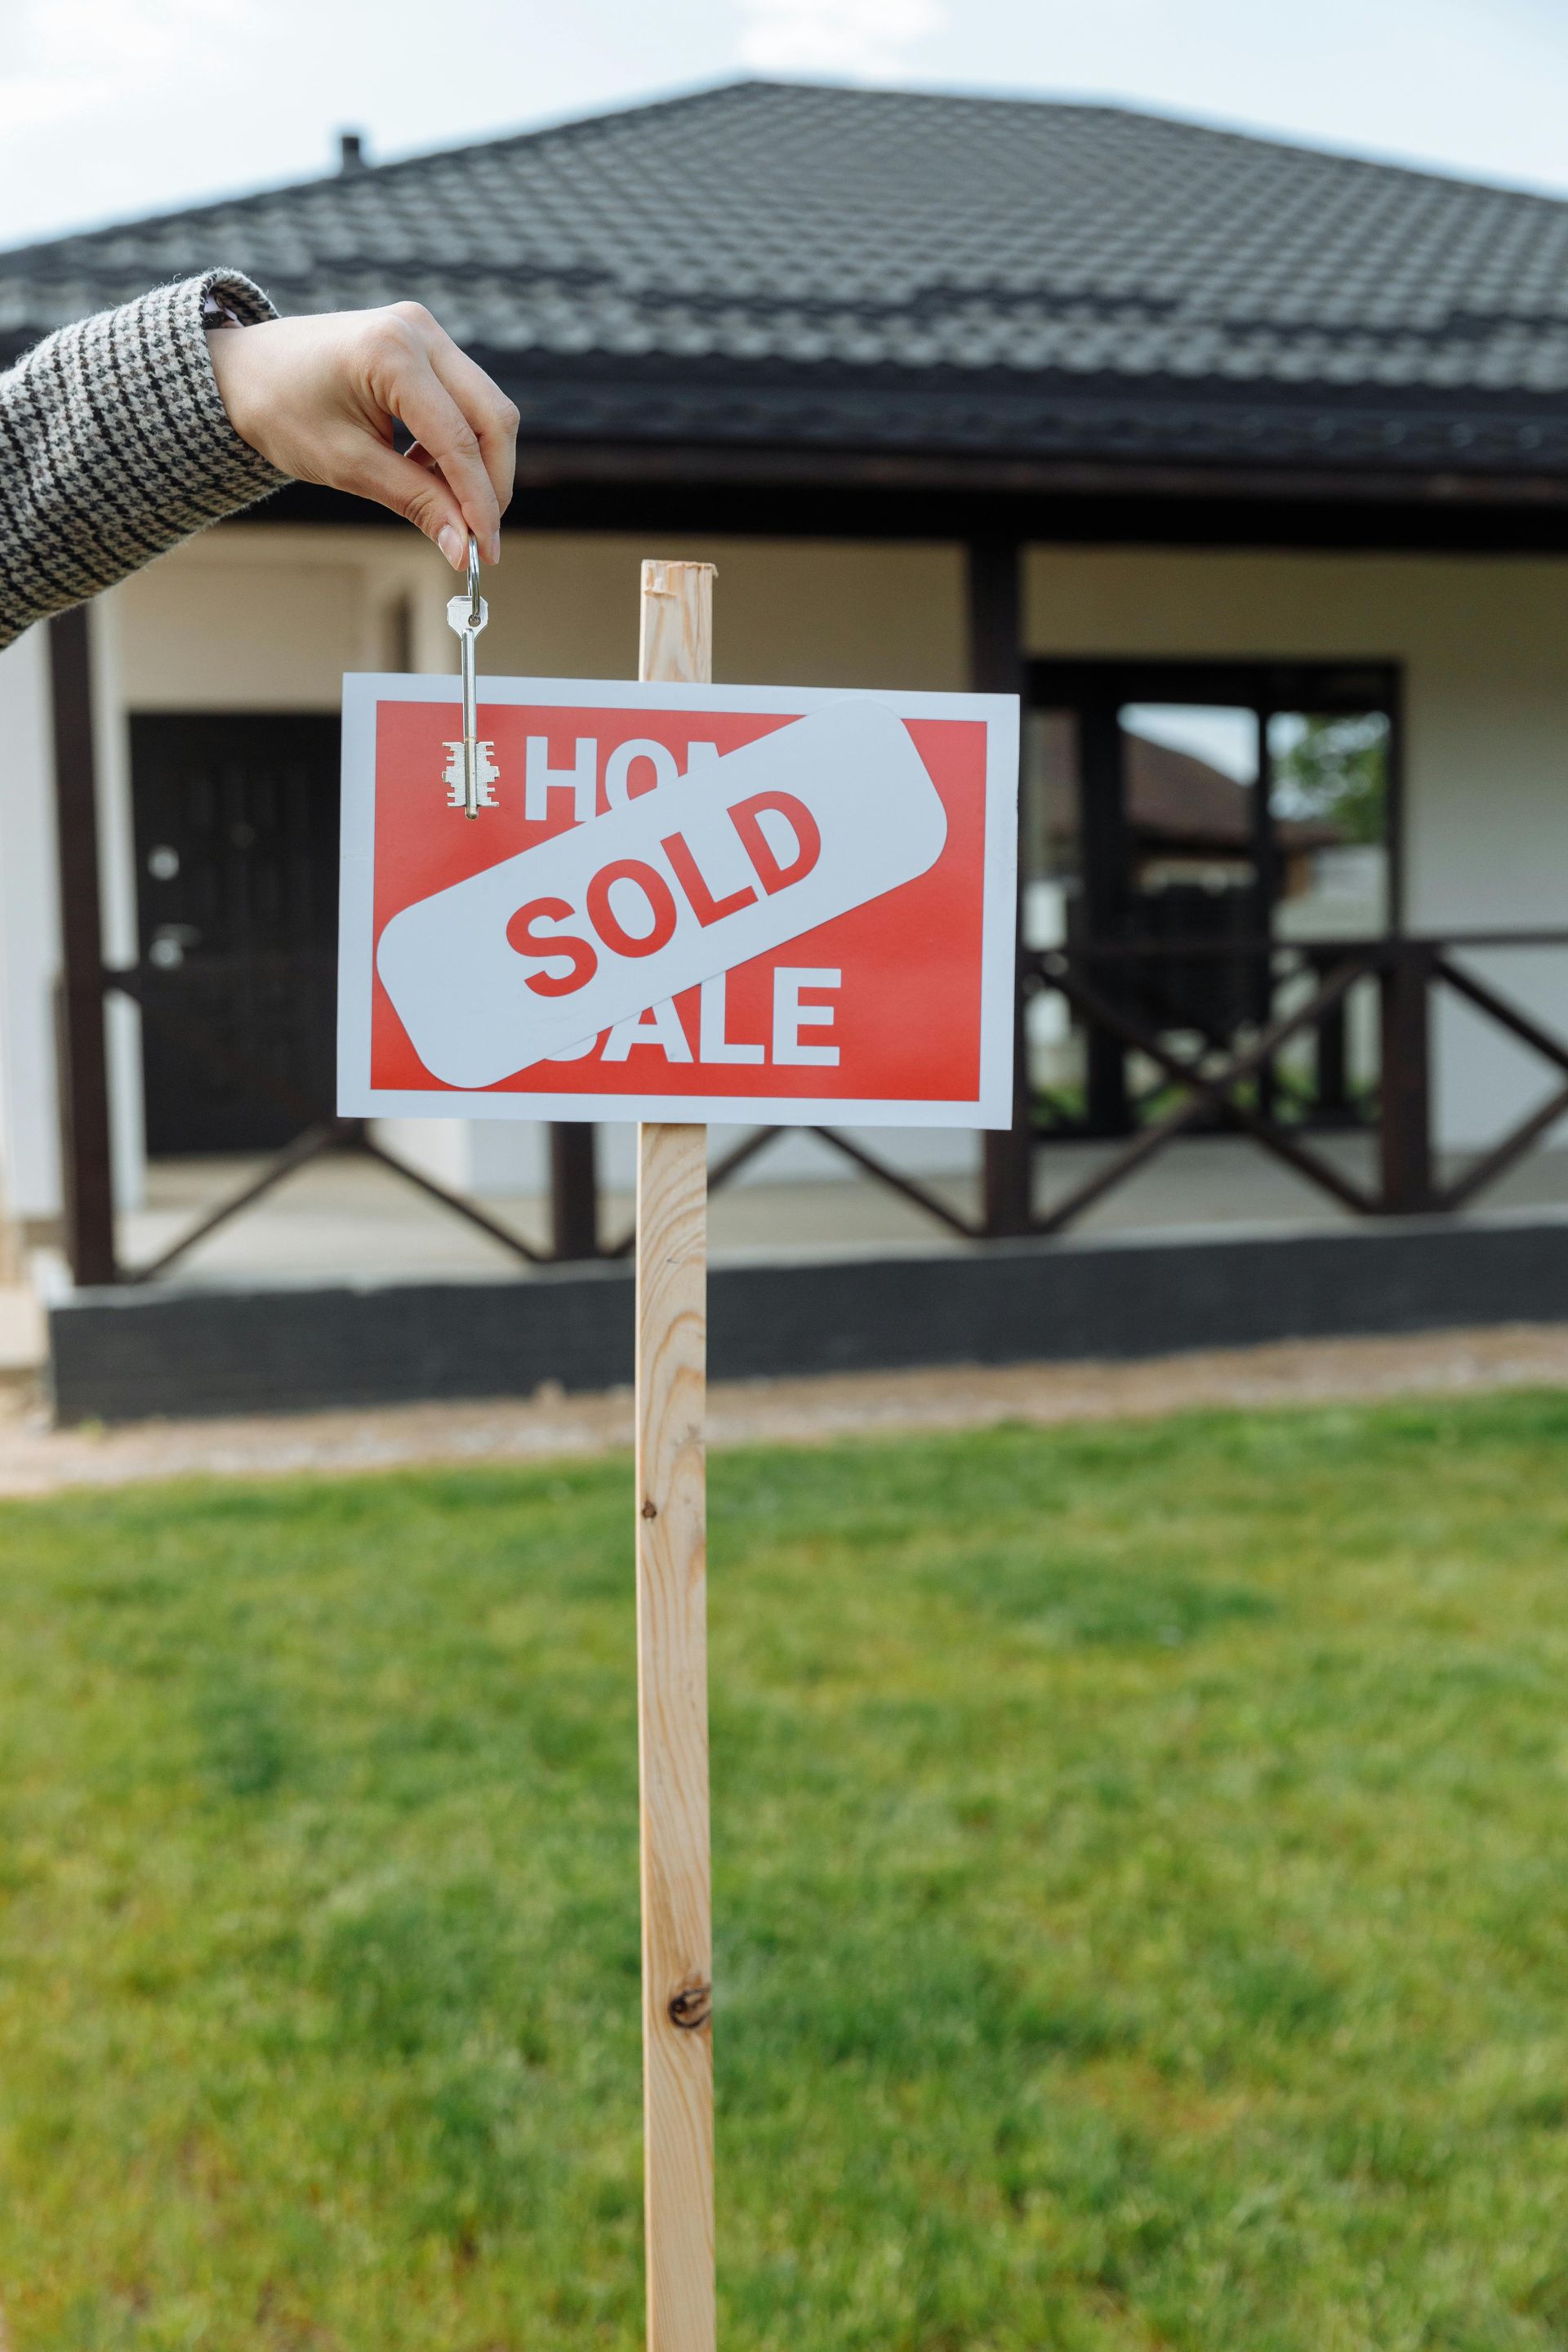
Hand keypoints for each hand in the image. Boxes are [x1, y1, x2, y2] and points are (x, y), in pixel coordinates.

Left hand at [207, 302, 517, 567]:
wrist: (243, 370)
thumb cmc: (281, 411)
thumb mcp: (347, 466)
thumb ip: (415, 502)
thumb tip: (464, 549)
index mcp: (390, 353)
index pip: (458, 439)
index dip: (479, 502)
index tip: (484, 552)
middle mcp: (418, 330)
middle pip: (492, 417)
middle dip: (492, 483)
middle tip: (480, 538)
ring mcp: (425, 330)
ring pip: (487, 409)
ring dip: (479, 465)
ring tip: (448, 506)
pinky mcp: (425, 342)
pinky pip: (466, 399)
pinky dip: (461, 444)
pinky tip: (429, 472)